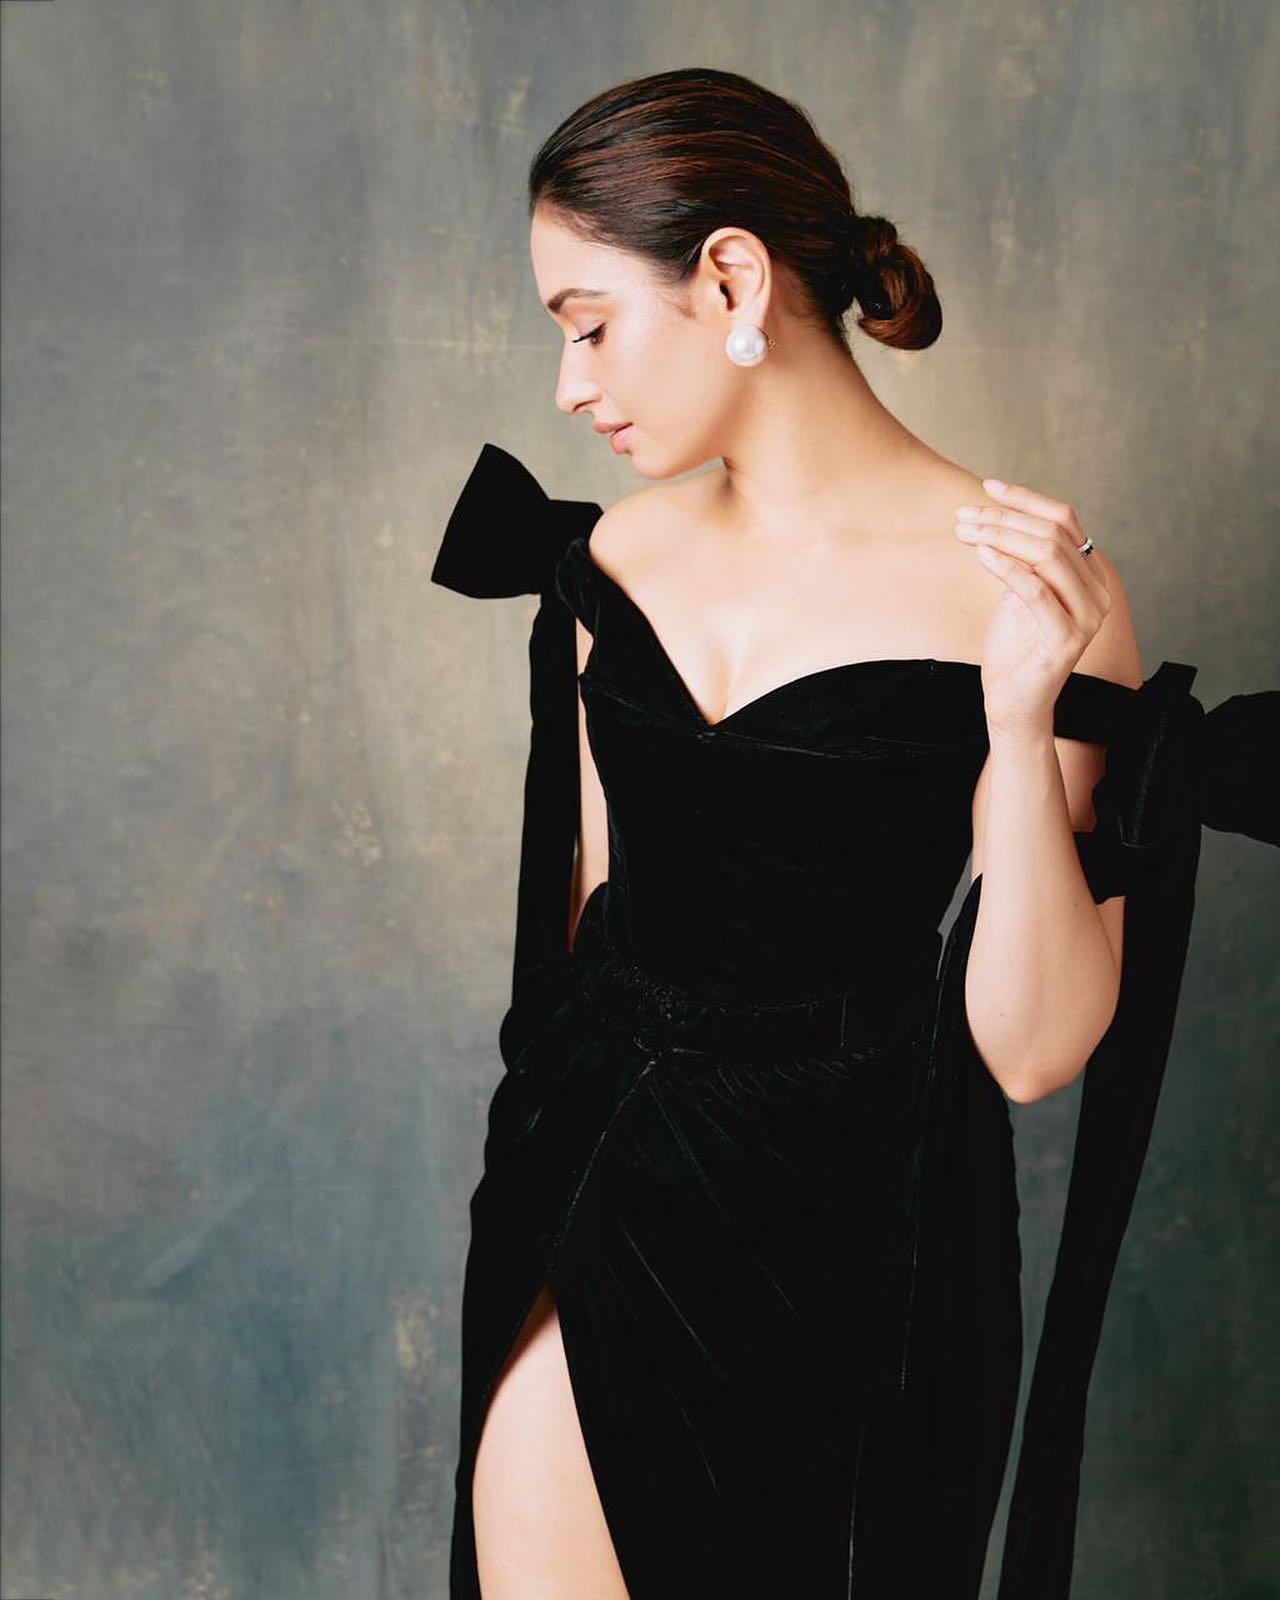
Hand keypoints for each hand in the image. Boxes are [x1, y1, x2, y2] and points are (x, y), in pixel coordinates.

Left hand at [954, 478, 1111, 742]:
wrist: (1014, 703)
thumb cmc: (1013, 648)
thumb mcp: (1018, 592)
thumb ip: (1022, 558)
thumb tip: (997, 514)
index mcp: (1089, 576)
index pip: (1064, 521)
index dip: (1026, 500)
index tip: (988, 487)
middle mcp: (1097, 593)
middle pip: (1052, 535)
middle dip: (1004, 519)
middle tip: (963, 517)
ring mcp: (1087, 617)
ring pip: (1047, 556)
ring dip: (1000, 537)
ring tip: (965, 532)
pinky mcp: (1066, 640)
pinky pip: (1036, 592)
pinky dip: (1006, 567)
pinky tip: (981, 554)